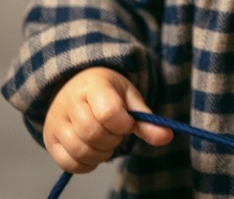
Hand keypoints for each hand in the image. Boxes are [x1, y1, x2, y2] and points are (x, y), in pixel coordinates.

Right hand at [43, 67, 172, 173]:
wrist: (76, 85)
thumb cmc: (108, 92)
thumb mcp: (129, 98)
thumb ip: (146, 119)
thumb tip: (167, 137)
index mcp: (94, 85)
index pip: (108, 112)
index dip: (123, 123)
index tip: (126, 121)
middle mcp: (70, 101)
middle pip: (93, 134)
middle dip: (112, 139)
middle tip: (116, 132)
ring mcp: (56, 121)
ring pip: (80, 151)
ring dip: (101, 153)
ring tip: (106, 140)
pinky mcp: (50, 139)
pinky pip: (69, 163)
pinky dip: (87, 164)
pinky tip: (94, 150)